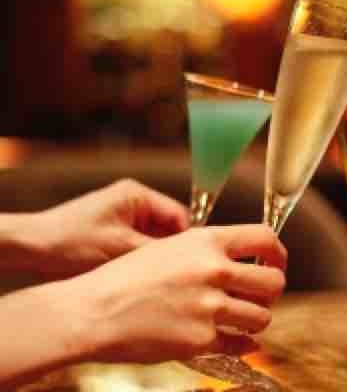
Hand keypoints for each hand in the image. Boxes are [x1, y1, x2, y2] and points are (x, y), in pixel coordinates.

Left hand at [35, 179, 188, 277]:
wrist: (30, 247)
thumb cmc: (71, 242)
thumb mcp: (121, 249)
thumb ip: (157, 251)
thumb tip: (187, 261)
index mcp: (138, 195)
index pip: (179, 215)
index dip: (188, 240)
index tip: (192, 263)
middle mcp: (132, 200)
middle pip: (168, 226)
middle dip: (170, 249)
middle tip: (177, 273)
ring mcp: (122, 214)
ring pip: (154, 236)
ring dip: (154, 255)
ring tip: (157, 275)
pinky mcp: (112, 229)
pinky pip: (138, 242)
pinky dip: (140, 257)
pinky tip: (140, 275)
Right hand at [72, 224, 286, 361]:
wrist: (93, 310)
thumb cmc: (124, 277)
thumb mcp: (169, 247)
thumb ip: (207, 250)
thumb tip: (239, 260)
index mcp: (206, 242)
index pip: (264, 237)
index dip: (278, 252)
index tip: (276, 262)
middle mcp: (213, 271)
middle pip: (273, 281)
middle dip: (271, 291)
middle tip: (259, 296)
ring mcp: (208, 307)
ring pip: (262, 316)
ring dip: (255, 319)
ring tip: (241, 318)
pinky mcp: (200, 340)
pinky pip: (241, 345)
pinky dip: (243, 344)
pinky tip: (235, 339)